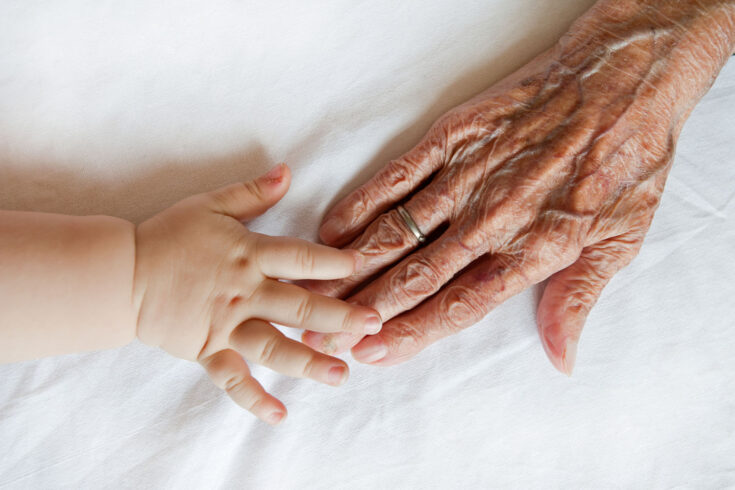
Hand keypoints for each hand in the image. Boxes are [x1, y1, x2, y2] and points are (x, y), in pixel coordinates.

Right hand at [133, 164, 381, 423]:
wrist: (123, 273)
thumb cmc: (169, 236)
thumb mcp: (211, 205)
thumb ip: (252, 192)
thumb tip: (287, 170)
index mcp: (249, 253)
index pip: (301, 257)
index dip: (334, 262)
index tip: (362, 267)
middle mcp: (245, 292)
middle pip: (300, 305)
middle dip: (339, 316)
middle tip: (372, 324)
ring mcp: (227, 325)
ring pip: (275, 347)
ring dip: (309, 362)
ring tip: (341, 374)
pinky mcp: (207, 350)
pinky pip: (233, 379)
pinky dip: (255, 398)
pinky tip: (280, 413)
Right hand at [302, 0, 734, 371]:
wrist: (620, 78)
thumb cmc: (623, 159)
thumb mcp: (621, 238)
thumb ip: (578, 299)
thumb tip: (560, 358)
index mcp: (532, 250)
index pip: (460, 305)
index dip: (412, 333)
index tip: (371, 352)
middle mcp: (491, 219)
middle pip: (416, 276)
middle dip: (366, 310)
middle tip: (323, 334)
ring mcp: (466, 176)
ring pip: (398, 233)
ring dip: (352, 268)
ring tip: (315, 294)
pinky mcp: (452, 137)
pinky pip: (396, 177)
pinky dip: (361, 206)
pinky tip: (332, 232)